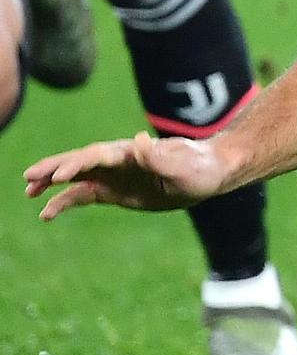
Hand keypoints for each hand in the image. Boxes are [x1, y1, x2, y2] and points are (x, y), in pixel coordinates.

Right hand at [24, 133, 227, 218]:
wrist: (209, 173)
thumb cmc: (199, 168)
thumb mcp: (184, 166)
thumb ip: (159, 158)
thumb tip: (140, 141)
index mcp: (131, 152)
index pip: (97, 155)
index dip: (77, 164)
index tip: (58, 176)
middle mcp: (117, 161)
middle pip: (79, 161)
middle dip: (53, 168)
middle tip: (28, 177)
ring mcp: (113, 175)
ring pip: (76, 177)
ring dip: (51, 183)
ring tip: (28, 192)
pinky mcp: (114, 191)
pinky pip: (83, 195)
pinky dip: (64, 201)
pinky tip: (46, 213)